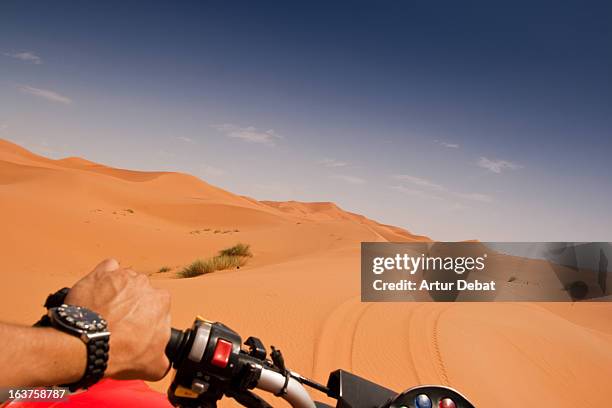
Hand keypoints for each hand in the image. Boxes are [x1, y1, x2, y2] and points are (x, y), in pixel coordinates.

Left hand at [65, 259, 170, 380]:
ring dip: (118, 291)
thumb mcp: (154, 366)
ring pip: (124, 280)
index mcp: (161, 301)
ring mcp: (122, 276)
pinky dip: (104, 277)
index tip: (138, 330)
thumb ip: (164, 359)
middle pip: (142, 292)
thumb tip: (163, 360)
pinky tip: (99, 290)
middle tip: (120, 323)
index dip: (149, 319)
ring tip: (105, 310)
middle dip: (134, 304)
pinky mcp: (100, 273)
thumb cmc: (122, 353)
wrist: (88, 345)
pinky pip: (107, 268)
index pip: (160, 306)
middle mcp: (144, 284)